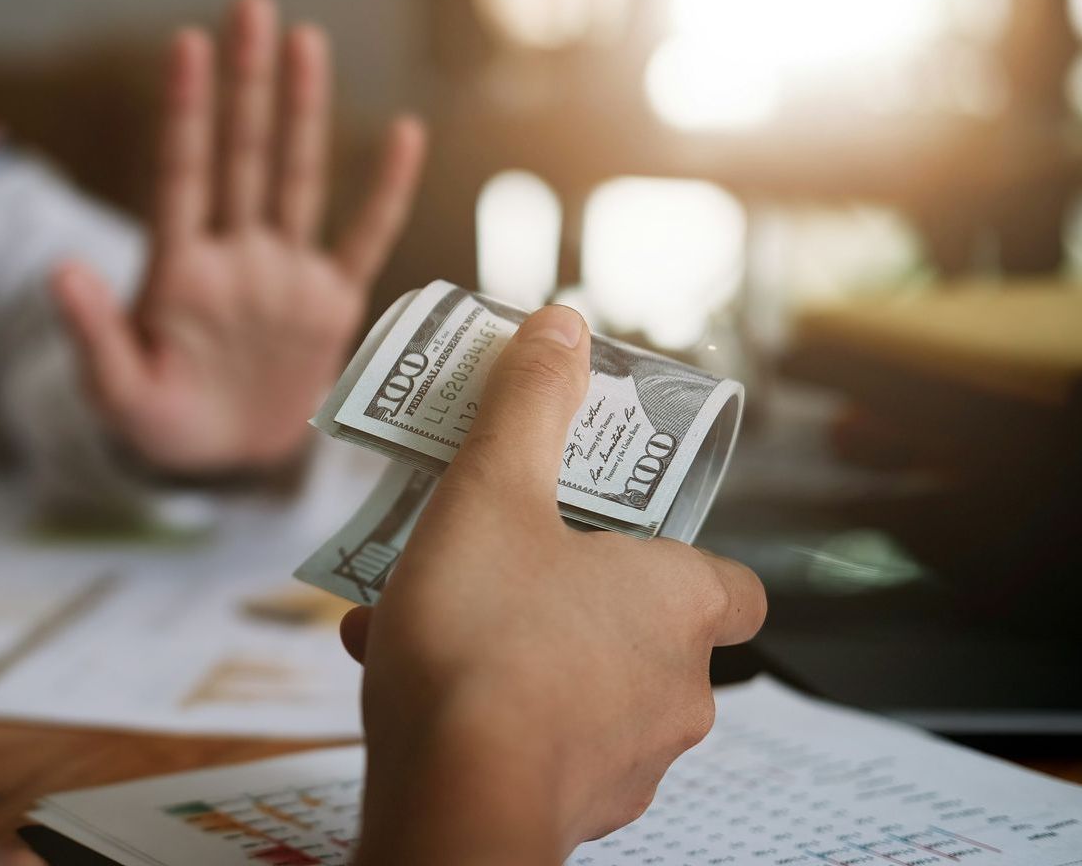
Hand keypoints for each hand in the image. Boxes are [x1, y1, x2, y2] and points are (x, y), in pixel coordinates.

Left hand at [52, 0, 426, 472]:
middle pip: (243, 157)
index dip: (187, 112)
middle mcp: (236, 256)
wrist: (224, 461)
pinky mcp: (330, 302)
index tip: (187, 45)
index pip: (183, 175)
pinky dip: (384, 190)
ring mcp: (284, 273)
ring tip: (307, 41)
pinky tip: (404, 134)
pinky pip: (364, 237)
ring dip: (304, 113)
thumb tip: (58, 270)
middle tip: (252, 8)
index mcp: (180, 271)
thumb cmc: (162, 424)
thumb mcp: (118, 392)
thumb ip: (95, 335)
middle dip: (247, 85)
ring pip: (297, 179)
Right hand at [342, 306, 766, 865]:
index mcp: (680, 608)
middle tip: (498, 553)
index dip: (683, 554)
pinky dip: (482, 700)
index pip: (733, 585)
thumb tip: (564, 326)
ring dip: (509, 640)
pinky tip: (401, 670)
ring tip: (423, 609)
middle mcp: (673, 691)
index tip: (619, 532)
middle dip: (563, 587)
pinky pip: (531, 734)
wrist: (450, 803)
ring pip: (572, 680)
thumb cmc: (485, 642)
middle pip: (636, 626)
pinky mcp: (566, 807)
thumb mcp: (495, 491)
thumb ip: (531, 404)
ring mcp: (626, 759)